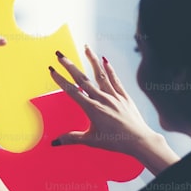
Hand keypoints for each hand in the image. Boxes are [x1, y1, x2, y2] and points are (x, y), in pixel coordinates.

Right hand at [49, 45, 178, 173]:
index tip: (51, 69)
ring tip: (85, 48)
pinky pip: (115, 80)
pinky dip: (109, 70)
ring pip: (100, 74)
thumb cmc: (115, 142)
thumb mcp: (91, 141)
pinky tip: (105, 60)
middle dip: (69, 65)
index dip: (60, 79)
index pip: (72, 91)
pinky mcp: (124, 96)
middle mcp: (102, 99)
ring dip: (91, 60)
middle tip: (60, 55)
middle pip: (82, 79)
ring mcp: (113, 96)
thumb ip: (72, 138)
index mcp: (92, 109)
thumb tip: (55, 142)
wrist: (139, 140)